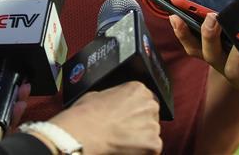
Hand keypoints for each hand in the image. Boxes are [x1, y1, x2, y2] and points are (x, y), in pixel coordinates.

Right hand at [44, 81, 161, 154]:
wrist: (85, 132)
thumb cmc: (87, 114)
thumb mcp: (99, 94)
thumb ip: (115, 97)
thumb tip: (113, 102)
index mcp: (137, 89)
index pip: (144, 100)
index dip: (134, 111)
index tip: (127, 118)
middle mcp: (149, 104)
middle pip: (151, 115)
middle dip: (140, 123)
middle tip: (124, 130)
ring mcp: (153, 125)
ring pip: (152, 133)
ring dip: (141, 138)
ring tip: (122, 140)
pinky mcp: (153, 144)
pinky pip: (152, 149)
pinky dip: (141, 151)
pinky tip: (126, 148)